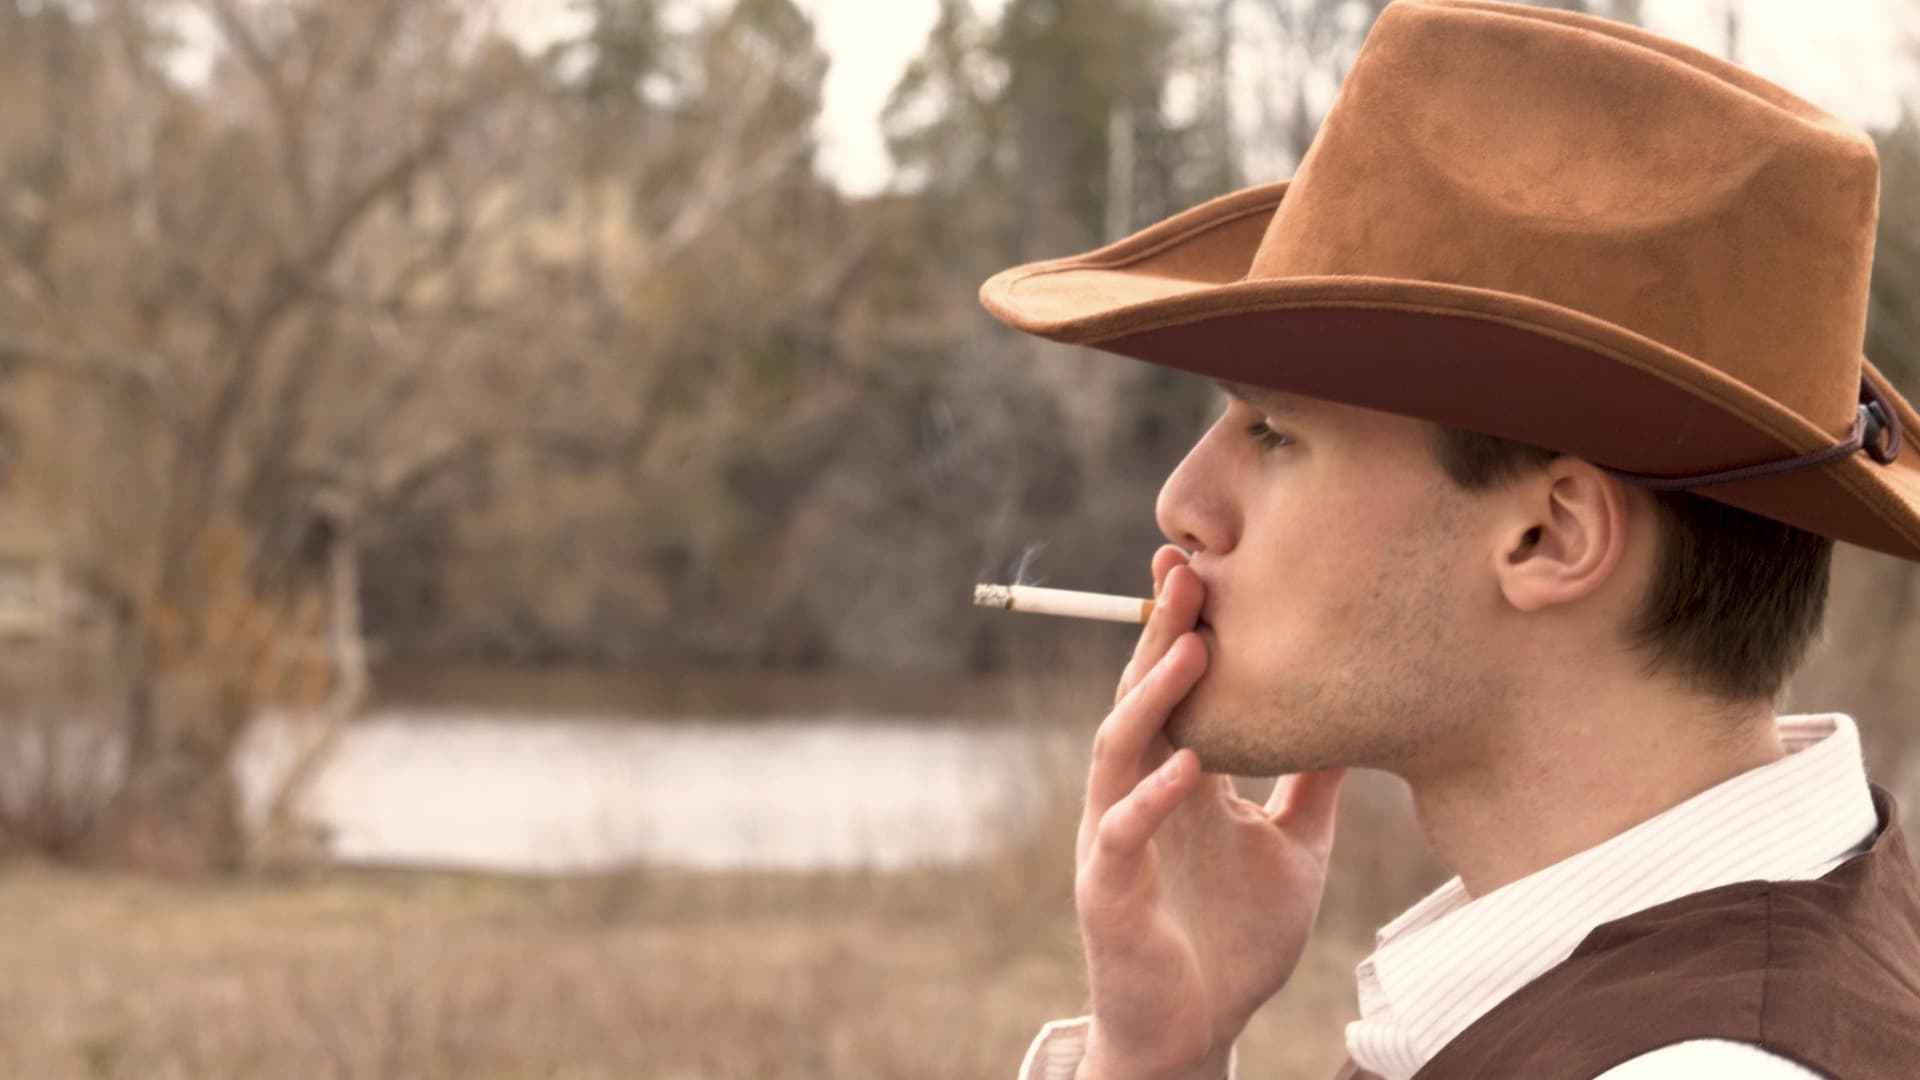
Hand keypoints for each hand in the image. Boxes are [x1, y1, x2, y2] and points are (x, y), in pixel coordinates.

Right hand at [1072, 545, 1346, 1079]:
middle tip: (1186, 571)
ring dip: (1151, 698)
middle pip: (1141, 697)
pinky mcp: (1109, 890)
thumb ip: (1314, 786)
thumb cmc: (1237, 940)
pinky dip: (1150, 800)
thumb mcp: (1295, 847)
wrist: (1198, 1028)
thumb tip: (1362, 716)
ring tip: (1189, 650)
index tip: (1204, 564)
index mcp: (1179, 777)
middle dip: (1161, 634)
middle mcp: (1139, 793)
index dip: (1182, 629)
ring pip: (1120, 750)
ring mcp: (1116, 838)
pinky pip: (1123, 835)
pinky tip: (1185, 768)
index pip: (1174, 689)